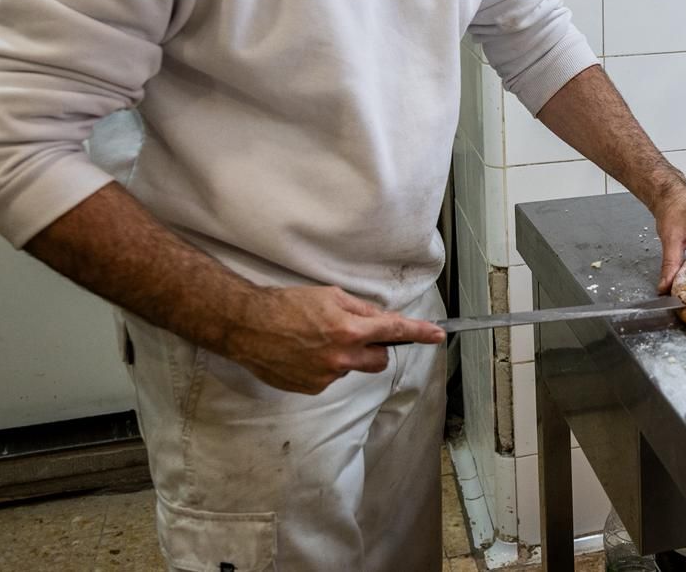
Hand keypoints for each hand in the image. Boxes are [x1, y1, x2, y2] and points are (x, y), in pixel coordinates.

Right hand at [224, 286, 443, 394]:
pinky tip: (304, 353)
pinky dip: (324, 366)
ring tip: (315, 340)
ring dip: (344, 356)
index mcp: (349, 329)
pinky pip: (330, 377)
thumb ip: (360, 310)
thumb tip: (381, 320)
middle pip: (379, 360)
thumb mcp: (330, 296)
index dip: (420, 333)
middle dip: (375, 349)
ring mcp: (326, 376)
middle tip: (355, 334)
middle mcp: (341, 357)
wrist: (247, 326)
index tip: (438, 335)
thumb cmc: (286, 305)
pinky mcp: (311, 388)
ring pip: (352, 368)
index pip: (394, 331)